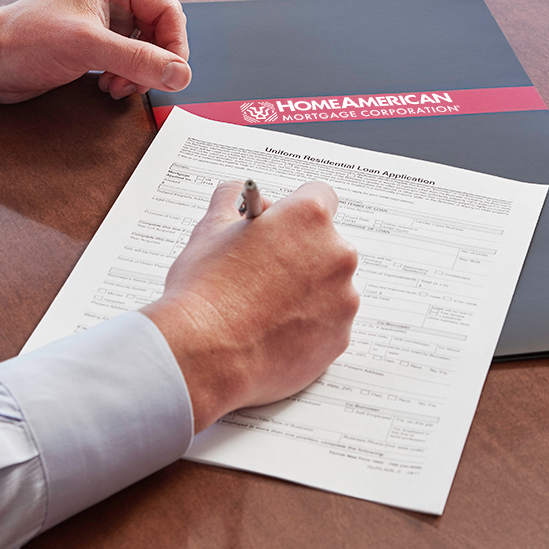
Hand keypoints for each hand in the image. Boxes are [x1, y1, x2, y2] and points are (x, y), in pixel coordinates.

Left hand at [0, 0, 190, 102]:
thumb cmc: (24, 39)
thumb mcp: (88, 47)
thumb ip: (138, 60)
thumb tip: (181, 74)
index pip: (168, 11)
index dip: (174, 45)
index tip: (171, 74)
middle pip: (160, 32)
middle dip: (153, 63)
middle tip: (138, 83)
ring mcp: (105, 19)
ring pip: (147, 50)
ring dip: (139, 74)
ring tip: (116, 86)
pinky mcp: (96, 42)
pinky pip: (130, 61)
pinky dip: (126, 77)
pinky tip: (108, 86)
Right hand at [141, 181, 359, 432]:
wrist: (205, 354)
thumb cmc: (205, 292)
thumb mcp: (210, 228)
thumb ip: (231, 199)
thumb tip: (238, 194)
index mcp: (309, 217)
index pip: (320, 196)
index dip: (295, 210)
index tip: (282, 224)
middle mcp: (336, 254)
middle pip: (326, 243)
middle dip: (300, 253)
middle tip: (263, 271)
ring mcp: (343, 298)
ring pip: (330, 286)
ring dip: (306, 290)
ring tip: (265, 306)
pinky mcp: (340, 336)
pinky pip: (328, 322)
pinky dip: (308, 325)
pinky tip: (274, 330)